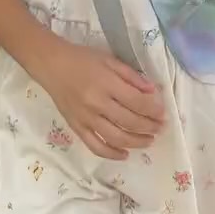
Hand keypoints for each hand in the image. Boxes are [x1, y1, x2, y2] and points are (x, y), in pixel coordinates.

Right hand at [39, 41, 164, 159]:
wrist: (51, 65)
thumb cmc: (82, 59)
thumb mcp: (109, 60)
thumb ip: (131, 76)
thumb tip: (152, 92)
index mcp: (106, 83)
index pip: (136, 102)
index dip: (153, 109)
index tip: (163, 112)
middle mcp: (97, 103)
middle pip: (130, 121)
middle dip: (150, 126)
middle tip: (160, 127)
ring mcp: (86, 118)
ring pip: (116, 137)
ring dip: (137, 142)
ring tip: (149, 140)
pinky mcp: (77, 128)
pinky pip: (96, 146)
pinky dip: (112, 154)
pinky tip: (124, 154)